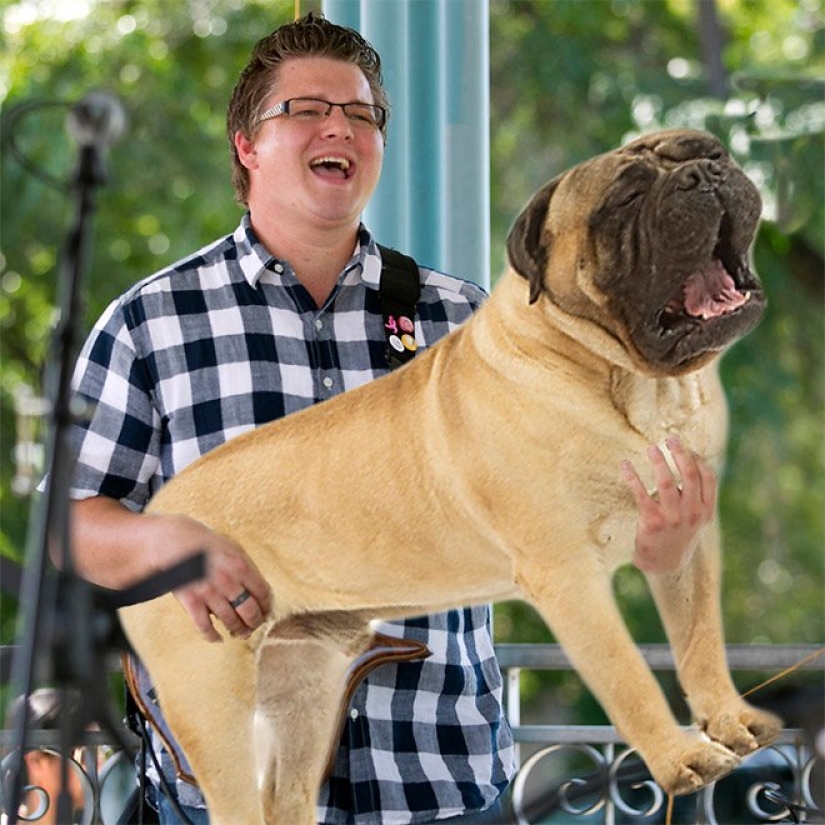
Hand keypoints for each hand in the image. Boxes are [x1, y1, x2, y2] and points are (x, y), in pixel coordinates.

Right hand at [149, 514, 271, 642]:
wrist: (175, 540)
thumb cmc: (206, 544)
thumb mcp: (232, 549)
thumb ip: (245, 568)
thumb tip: (256, 590)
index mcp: (241, 566)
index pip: (263, 593)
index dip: (267, 606)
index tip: (266, 612)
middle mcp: (228, 581)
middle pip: (250, 611)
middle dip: (255, 622)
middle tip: (254, 626)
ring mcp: (209, 592)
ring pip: (230, 621)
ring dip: (238, 630)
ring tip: (240, 633)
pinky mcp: (191, 601)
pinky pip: (204, 626)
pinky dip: (212, 636)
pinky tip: (218, 638)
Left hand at [621, 436, 716, 574]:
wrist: (665, 563)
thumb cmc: (680, 533)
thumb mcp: (697, 518)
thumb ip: (698, 495)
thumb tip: (690, 458)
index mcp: (706, 510)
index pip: (708, 478)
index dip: (698, 459)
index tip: (687, 448)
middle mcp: (692, 513)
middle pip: (690, 474)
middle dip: (680, 453)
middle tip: (670, 438)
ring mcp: (672, 518)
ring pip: (667, 482)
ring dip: (659, 461)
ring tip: (651, 448)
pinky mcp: (652, 521)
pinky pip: (641, 494)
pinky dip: (632, 477)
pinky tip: (625, 465)